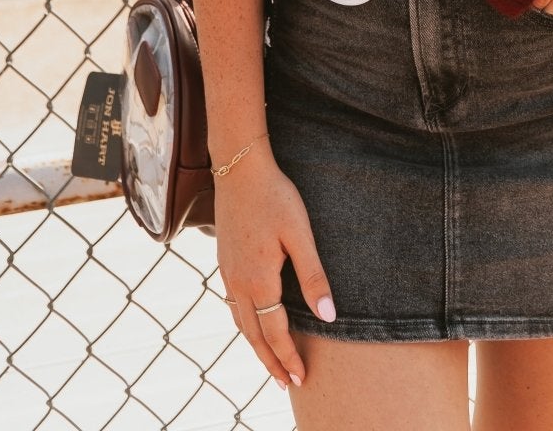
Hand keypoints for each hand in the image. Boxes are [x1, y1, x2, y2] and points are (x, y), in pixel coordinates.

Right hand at [215, 141, 335, 391]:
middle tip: (286, 384)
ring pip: (240, 322)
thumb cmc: (275, 197)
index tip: (301, 379)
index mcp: (259, 281)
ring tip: (270, 361)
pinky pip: (232, 305)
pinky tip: (251, 321)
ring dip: (256, 346)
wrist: (239, 168)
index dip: (289, 357)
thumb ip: (313, 276)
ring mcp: (227, 272)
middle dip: (271, 362)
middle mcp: (238, 283)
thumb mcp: (301, 235)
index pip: (275, 332)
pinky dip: (244, 324)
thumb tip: (328, 316)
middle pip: (254, 335)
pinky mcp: (224, 260)